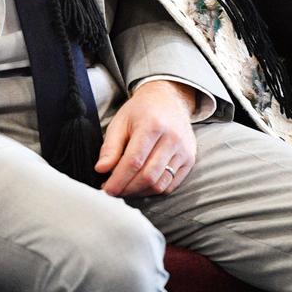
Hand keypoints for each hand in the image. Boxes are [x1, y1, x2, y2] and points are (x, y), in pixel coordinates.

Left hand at [94, 80, 196, 197]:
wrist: (168, 99)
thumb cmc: (141, 111)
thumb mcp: (121, 121)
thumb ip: (111, 146)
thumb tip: (101, 169)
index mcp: (152, 125)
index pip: (134, 161)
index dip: (119, 179)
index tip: (107, 189)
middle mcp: (172, 138)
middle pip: (148, 176)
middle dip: (127, 188)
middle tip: (114, 190)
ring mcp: (184, 150)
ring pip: (160, 184)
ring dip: (140, 192)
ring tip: (126, 188)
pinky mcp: (190, 160)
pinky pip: (171, 185)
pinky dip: (154, 190)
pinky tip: (141, 185)